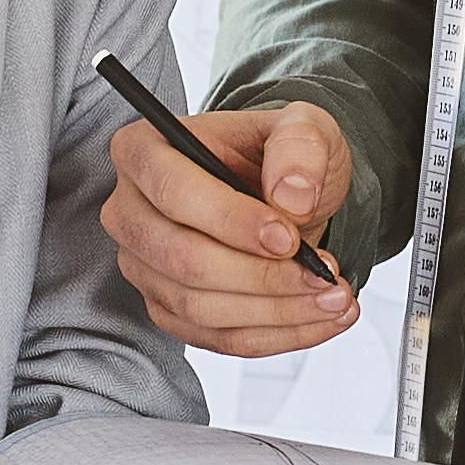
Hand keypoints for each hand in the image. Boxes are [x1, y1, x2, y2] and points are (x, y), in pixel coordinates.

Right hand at [102, 101, 361, 357]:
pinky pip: (215, 337)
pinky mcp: (167, 308)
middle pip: (182, 259)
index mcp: (145, 149)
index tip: (289, 239)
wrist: (284, 193)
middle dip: (261, 276)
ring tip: (334, 296)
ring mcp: (142, 265)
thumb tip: (291, 196)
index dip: (231, 221)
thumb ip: (301, 144)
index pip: (174, 192)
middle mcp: (130, 211)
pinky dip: (275, 334)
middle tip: (324, 275)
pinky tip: (320, 318)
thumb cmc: (280, 156)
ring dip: (275, 311)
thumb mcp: (304, 127)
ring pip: (199, 307)